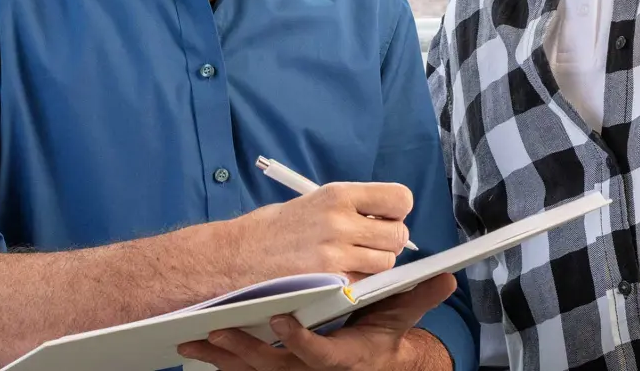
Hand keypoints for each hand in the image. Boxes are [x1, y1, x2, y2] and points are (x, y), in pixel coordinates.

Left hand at [176, 272, 456, 369]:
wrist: (371, 366)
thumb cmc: (379, 337)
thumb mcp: (399, 320)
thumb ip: (416, 298)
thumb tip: (446, 277)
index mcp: (343, 360)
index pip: (318, 355)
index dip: (299, 339)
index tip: (280, 317)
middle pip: (274, 367)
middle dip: (244, 351)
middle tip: (216, 329)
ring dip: (222, 357)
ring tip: (193, 339)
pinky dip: (218, 362)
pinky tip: (193, 349)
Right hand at [232, 182, 413, 282]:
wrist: (236, 255)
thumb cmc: (272, 229)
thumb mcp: (312, 202)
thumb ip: (348, 208)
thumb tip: (381, 217)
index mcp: (338, 194)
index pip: (399, 198)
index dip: (397, 211)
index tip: (385, 217)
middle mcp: (341, 220)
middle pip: (398, 234)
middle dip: (389, 241)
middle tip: (369, 244)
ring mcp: (336, 252)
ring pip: (386, 262)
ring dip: (375, 264)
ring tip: (351, 261)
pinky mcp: (329, 280)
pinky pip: (364, 282)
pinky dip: (358, 282)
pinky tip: (338, 276)